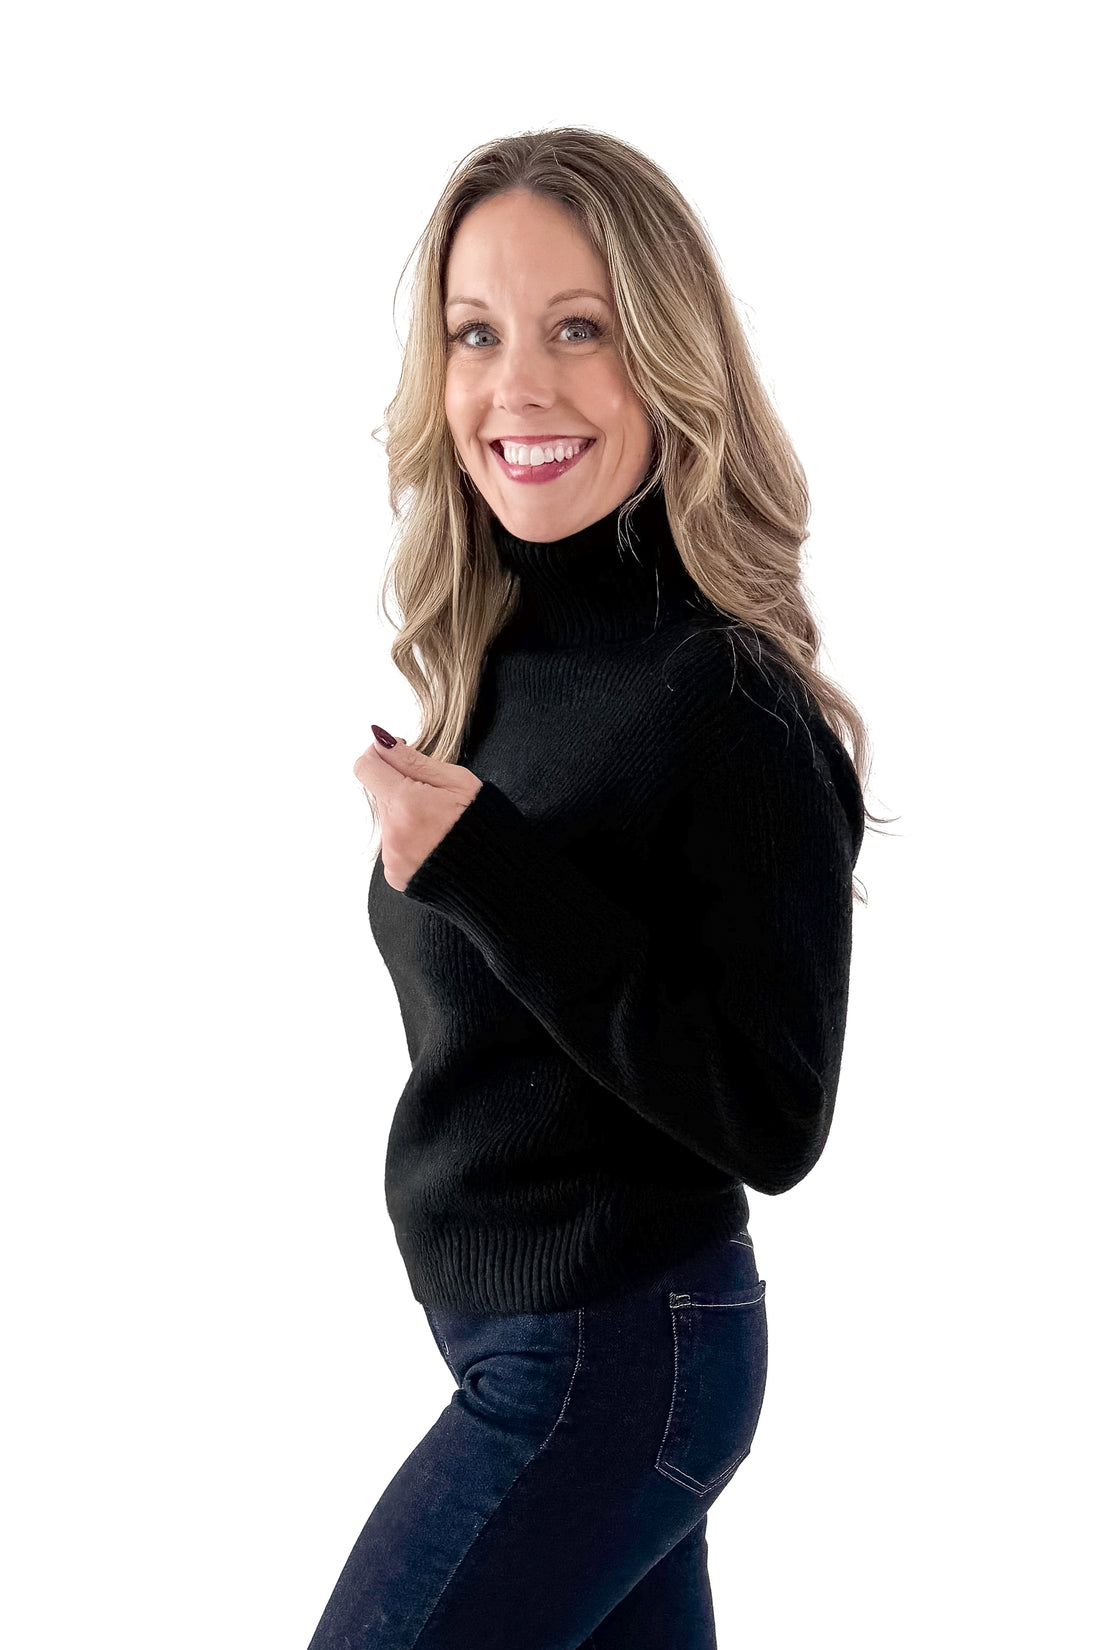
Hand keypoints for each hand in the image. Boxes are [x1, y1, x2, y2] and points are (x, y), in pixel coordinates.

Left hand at [353, 729, 482, 892]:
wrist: (497, 874)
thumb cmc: (484, 824)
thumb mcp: (457, 781)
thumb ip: (412, 760)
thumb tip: (380, 741)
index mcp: (406, 803)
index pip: (366, 767)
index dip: (379, 755)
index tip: (395, 755)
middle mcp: (392, 832)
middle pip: (379, 794)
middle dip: (400, 788)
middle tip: (434, 796)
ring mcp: (391, 857)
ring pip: (387, 820)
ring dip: (406, 815)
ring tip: (438, 825)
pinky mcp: (395, 874)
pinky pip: (392, 846)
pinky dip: (409, 840)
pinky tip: (434, 844)